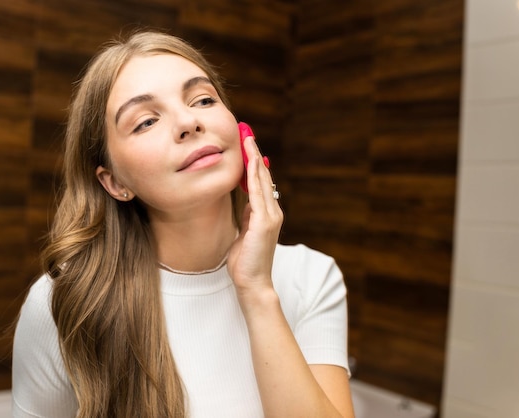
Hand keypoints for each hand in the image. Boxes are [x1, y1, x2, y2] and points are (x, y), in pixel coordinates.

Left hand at [227, 136, 282, 296]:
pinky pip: (258, 193)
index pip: (260, 182)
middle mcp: (273, 212)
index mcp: (267, 214)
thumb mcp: (245, 233)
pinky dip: (254, 175)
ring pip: (262, 180)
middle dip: (254, 153)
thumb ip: (248, 216)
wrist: (252, 282)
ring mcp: (271, 216)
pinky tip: (249, 161)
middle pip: (263, 176)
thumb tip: (246, 202)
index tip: (245, 145)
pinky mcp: (264, 222)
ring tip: (247, 138)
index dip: (253, 162)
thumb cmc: (245, 261)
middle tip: (246, 132)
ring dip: (254, 158)